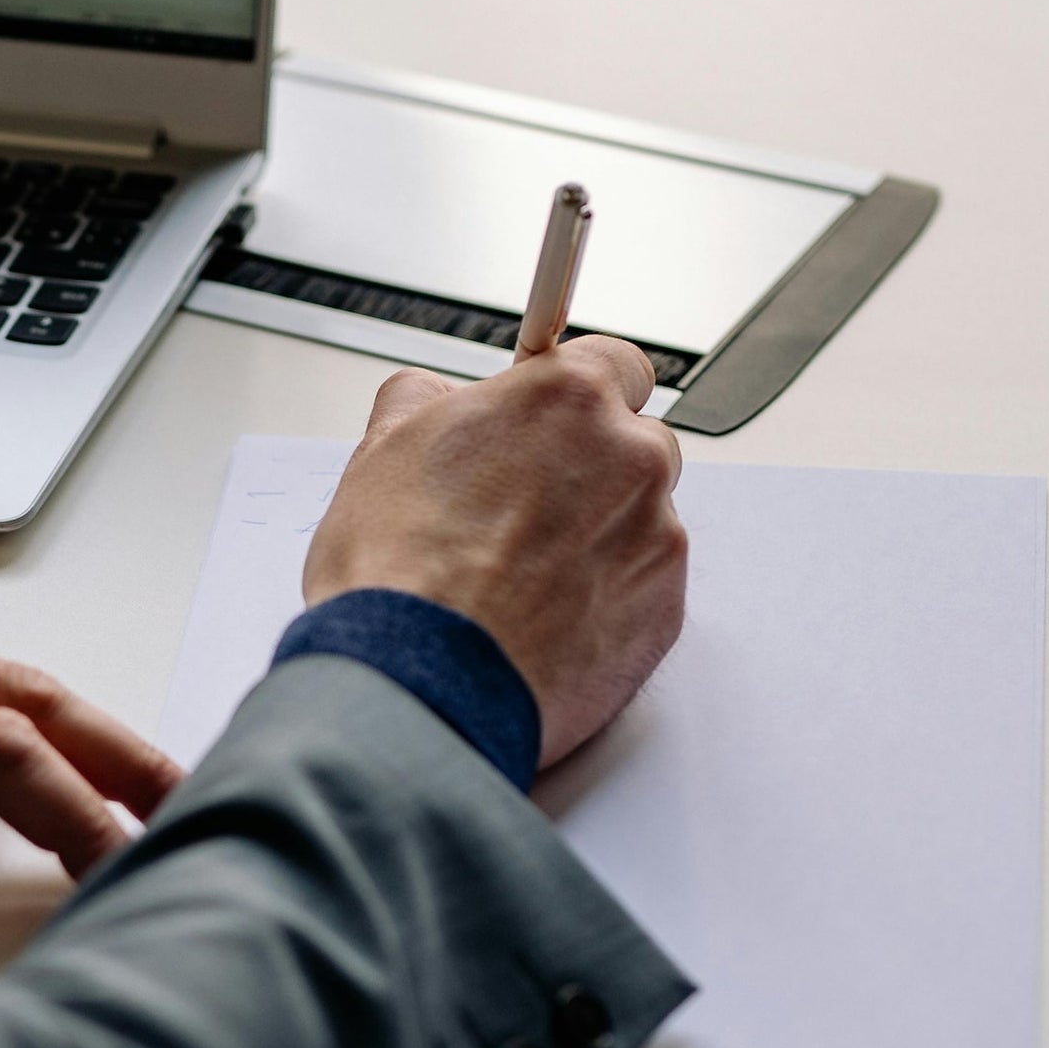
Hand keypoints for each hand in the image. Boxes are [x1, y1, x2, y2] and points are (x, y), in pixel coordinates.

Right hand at [302, 341, 686, 766]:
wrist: (422, 685)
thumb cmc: (401, 576)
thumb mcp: (382, 450)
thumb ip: (424, 400)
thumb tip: (430, 398)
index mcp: (568, 399)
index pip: (616, 363)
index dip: (579, 397)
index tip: (555, 421)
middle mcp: (630, 458)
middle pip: (635, 443)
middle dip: (590, 470)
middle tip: (520, 511)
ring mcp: (657, 537)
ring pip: (641, 519)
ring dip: (596, 537)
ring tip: (521, 580)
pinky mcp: (666, 611)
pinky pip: (645, 588)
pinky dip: (605, 599)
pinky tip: (542, 619)